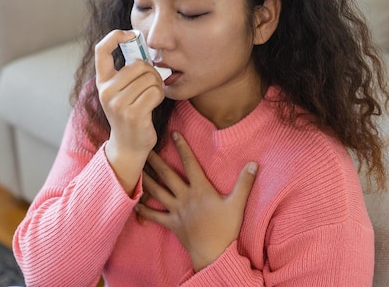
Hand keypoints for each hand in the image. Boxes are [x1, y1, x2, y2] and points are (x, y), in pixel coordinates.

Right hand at [95, 30, 164, 193]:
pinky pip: (155, 92)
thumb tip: (141, 45)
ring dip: (157, 85)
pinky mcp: (133, 114)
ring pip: (149, 78)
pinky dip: (160, 96)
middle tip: (152, 83)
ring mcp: (118, 103)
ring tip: (152, 95)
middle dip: (151, 72)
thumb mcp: (121, 91)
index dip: (115, 36)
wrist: (128, 145)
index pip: (101, 50)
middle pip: (138, 65)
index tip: (131, 35)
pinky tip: (153, 104)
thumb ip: (127, 71)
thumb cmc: (130, 113)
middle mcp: (106, 91)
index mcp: (102, 82)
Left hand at [135, 131, 257, 271]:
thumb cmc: (226, 229)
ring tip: (136, 168)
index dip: (182, 147)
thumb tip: (254, 163)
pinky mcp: (171, 224)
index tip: (173, 134)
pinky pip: (154, 215)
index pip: (190, 163)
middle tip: (144, 147)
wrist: (214, 254)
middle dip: (155, 160)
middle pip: (167, 174)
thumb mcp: (237, 204)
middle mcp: (185, 197)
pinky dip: (143, 209)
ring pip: (157, 191)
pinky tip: (134, 202)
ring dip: (146, 179)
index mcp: (200, 189)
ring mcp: (176, 210)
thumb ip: (245, 182)